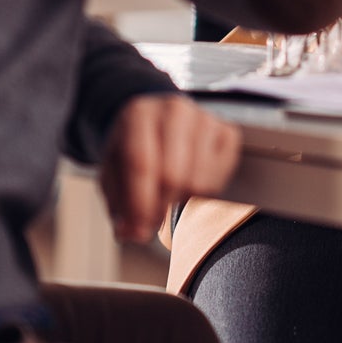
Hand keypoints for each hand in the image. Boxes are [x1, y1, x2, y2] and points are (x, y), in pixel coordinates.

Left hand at [97, 94, 240, 241]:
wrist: (158, 124)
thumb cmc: (136, 150)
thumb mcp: (114, 172)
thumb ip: (119, 203)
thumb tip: (132, 233)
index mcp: (139, 114)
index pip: (140, 163)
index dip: (139, 203)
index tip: (138, 231)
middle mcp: (174, 109)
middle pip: (172, 174)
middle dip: (160, 208)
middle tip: (153, 220)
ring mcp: (204, 118)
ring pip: (199, 181)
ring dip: (182, 202)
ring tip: (169, 198)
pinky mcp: (227, 132)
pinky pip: (221, 178)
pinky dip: (206, 194)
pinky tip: (190, 187)